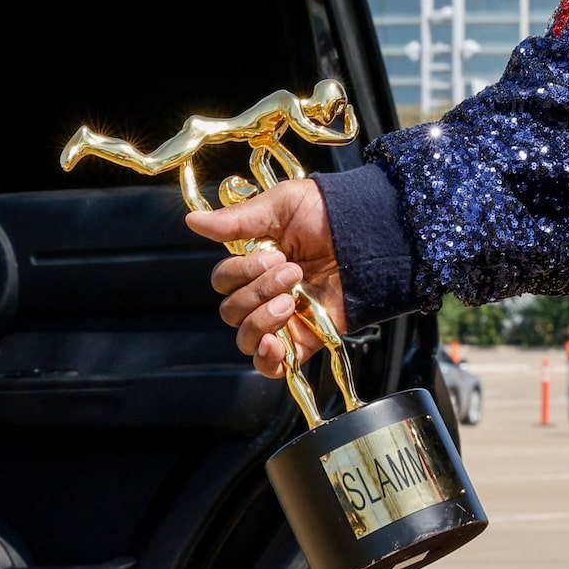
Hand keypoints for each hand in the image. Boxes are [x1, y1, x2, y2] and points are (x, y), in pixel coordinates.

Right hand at [186, 178, 344, 378]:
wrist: (376, 230)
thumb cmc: (331, 211)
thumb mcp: (283, 205)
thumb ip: (238, 220)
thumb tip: (192, 220)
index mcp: (256, 263)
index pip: (223, 281)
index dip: (239, 272)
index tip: (274, 253)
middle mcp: (267, 292)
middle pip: (231, 310)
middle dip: (257, 291)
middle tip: (292, 270)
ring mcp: (287, 316)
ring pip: (246, 336)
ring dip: (260, 319)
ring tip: (290, 300)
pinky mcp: (308, 336)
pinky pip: (274, 364)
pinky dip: (266, 360)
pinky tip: (272, 344)